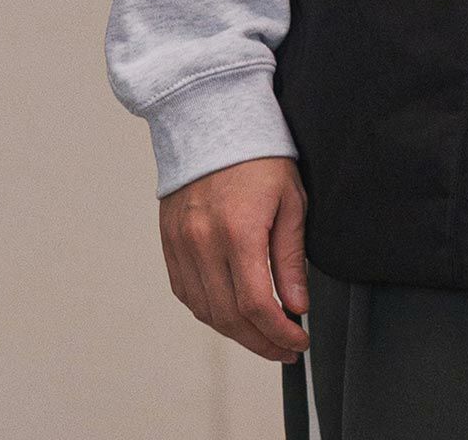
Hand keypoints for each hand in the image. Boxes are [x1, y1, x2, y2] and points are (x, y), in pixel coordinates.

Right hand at [159, 156, 311, 362]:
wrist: (213, 119)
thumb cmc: (260, 155)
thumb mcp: (291, 200)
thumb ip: (290, 257)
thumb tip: (296, 306)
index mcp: (238, 230)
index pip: (256, 304)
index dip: (278, 332)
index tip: (298, 342)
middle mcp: (203, 242)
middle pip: (228, 316)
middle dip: (260, 342)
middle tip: (284, 349)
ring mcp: (180, 244)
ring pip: (205, 310)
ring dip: (235, 332)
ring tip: (262, 335)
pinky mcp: (169, 242)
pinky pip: (186, 292)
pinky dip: (209, 311)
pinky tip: (231, 313)